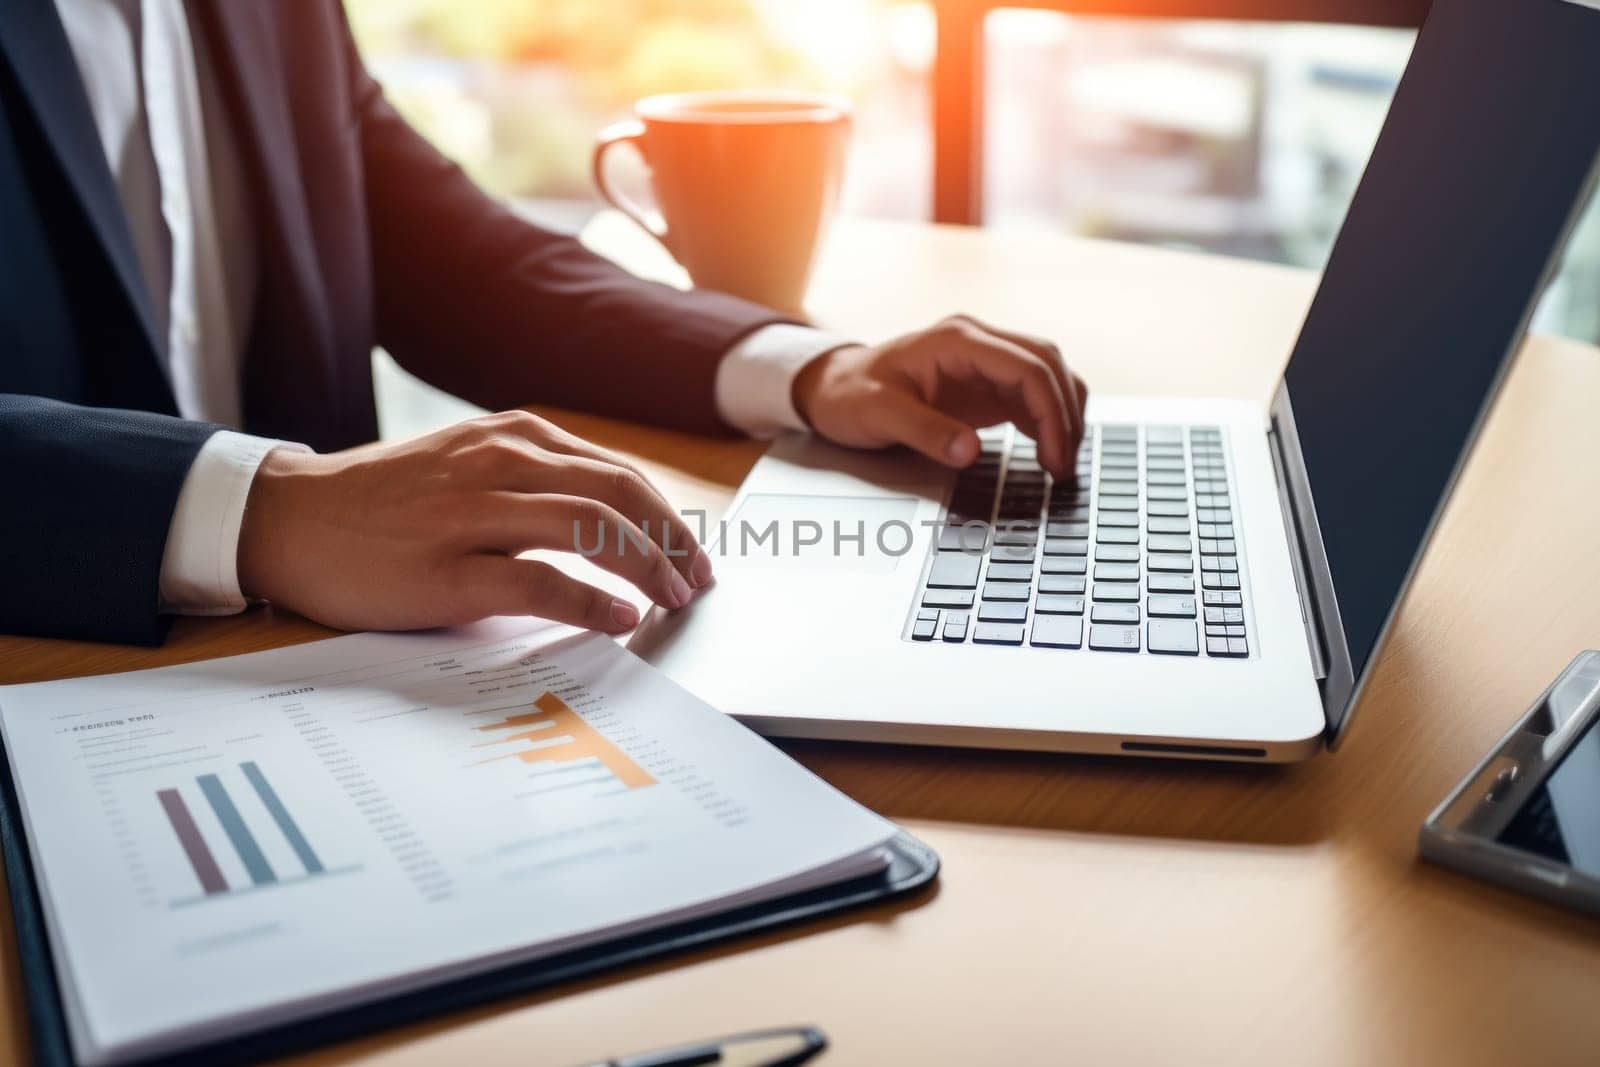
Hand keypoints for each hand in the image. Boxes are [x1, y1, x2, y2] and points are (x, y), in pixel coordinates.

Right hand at [237, 410, 710, 634]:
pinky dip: (593, 600)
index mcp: (513, 437)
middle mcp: (501, 462)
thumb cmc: (383, 504)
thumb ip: (533, 484)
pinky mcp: (450, 567)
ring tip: (672, 599)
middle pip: (620, 494)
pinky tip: (621, 618)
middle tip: (698, 580)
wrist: (290, 519)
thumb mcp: (467, 468)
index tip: (692, 552)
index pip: (618, 472)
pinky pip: (543, 580)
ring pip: (592, 528)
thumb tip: (610, 526)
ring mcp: (474, 512)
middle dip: (672, 541)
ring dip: (647, 567)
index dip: (667, 516)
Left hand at [790, 314, 1088, 478]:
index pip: (1026, 366)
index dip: (1051, 411)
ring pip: (1047, 376)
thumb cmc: (849, 395)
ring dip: (1062, 415)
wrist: (831, 387)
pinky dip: (1048, 419)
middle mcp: (977, 342)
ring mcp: (983, 360)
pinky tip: (1048, 451)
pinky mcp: (985, 382)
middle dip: (1065, 414)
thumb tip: (969, 453)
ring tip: (1061, 463)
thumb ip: (924, 432)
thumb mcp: (877, 415)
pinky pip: (1031, 393)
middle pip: (1046, 364)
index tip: (1055, 455)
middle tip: (1063, 466)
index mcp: (956, 340)